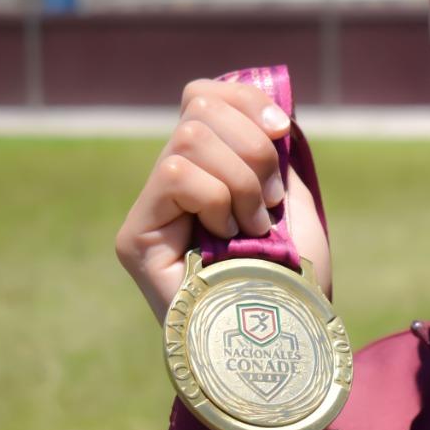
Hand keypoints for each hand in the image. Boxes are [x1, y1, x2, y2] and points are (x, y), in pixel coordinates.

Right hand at [115, 78, 331, 323]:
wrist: (289, 335)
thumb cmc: (294, 277)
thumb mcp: (289, 197)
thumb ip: (268, 150)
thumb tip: (265, 108)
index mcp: (207, 166)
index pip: (203, 94)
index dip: (245, 99)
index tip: (283, 130)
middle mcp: (171, 183)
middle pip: (198, 107)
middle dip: (253, 150)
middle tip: (271, 204)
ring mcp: (149, 210)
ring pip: (188, 138)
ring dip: (241, 182)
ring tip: (253, 228)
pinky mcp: (135, 237)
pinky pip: (176, 174)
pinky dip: (217, 199)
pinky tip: (227, 239)